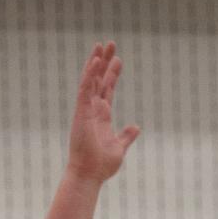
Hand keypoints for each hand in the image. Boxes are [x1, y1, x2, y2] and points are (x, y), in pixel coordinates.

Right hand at [67, 40, 138, 183]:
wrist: (90, 174)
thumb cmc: (101, 165)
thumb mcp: (119, 147)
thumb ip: (126, 136)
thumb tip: (136, 127)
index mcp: (102, 116)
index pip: (108, 89)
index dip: (113, 74)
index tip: (118, 59)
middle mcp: (93, 109)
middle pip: (99, 79)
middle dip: (105, 62)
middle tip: (110, 44)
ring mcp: (86, 109)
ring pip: (90, 79)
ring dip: (96, 62)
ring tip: (101, 45)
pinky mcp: (81, 112)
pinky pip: (85, 89)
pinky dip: (89, 74)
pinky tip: (95, 61)